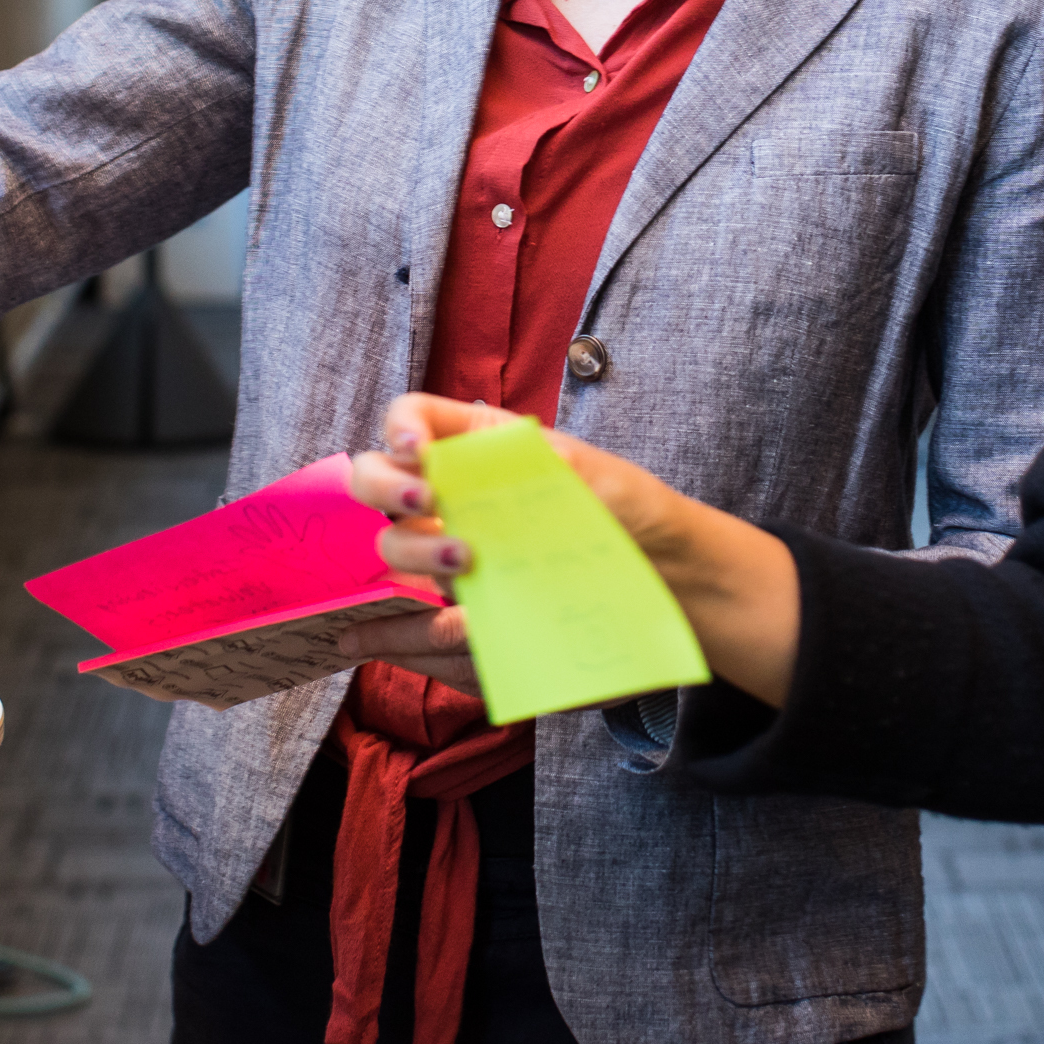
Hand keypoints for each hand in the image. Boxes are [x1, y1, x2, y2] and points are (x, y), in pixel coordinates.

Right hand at [345, 393, 803, 705]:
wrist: (667, 578)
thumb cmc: (629, 511)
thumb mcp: (586, 470)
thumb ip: (525, 466)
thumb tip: (461, 477)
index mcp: (479, 447)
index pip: (411, 417)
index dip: (400, 426)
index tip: (417, 449)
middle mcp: (454, 496)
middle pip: (376, 482)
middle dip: (386, 491)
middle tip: (429, 507)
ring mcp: (453, 553)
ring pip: (393, 554)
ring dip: (415, 558)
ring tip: (465, 574)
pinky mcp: (465, 607)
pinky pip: (421, 620)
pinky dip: (428, 626)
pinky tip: (462, 623)